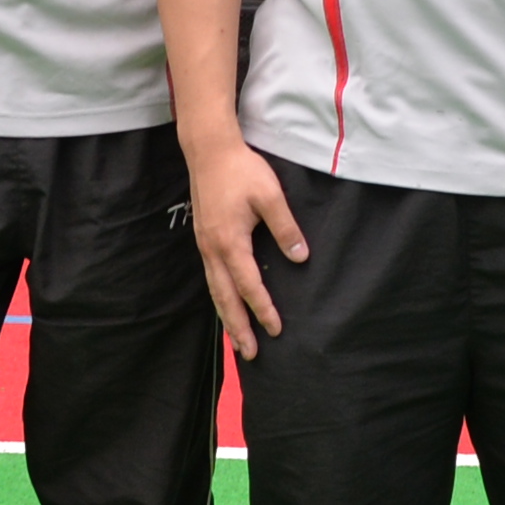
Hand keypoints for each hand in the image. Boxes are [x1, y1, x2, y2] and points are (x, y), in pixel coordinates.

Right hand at [184, 133, 305, 358]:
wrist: (209, 151)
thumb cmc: (241, 170)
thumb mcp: (270, 196)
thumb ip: (286, 228)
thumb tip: (301, 257)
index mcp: (230, 242)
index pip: (249, 285)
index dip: (263, 309)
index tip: (276, 328)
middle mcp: (213, 250)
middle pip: (225, 298)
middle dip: (238, 327)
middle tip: (249, 353)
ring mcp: (204, 245)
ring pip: (215, 290)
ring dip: (226, 317)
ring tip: (236, 340)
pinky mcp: (203, 239)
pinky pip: (211, 278)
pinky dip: (219, 298)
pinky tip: (226, 304)